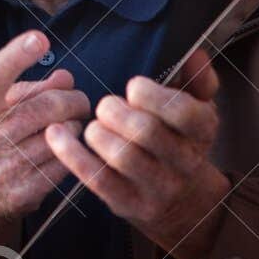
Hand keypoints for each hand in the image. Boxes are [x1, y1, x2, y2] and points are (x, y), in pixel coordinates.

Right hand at [0, 30, 90, 241]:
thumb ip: (16, 90)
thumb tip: (65, 77)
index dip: (16, 56)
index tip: (38, 38)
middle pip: (43, 107)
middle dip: (70, 99)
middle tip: (77, 99)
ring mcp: (1, 169)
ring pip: (60, 135)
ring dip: (75, 125)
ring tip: (71, 123)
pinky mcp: (22, 193)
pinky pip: (63, 163)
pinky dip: (71, 151)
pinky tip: (66, 148)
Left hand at [45, 47, 229, 258]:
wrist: (183, 202)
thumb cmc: (180, 140)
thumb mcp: (197, 109)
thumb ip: (198, 80)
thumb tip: (195, 55)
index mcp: (202, 132)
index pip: (182, 112)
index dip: (152, 95)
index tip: (133, 87)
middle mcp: (184, 162)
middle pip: (146, 132)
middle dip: (116, 111)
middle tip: (106, 106)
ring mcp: (157, 187)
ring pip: (122, 156)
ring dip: (98, 132)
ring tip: (95, 125)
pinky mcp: (127, 203)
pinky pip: (96, 178)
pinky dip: (71, 154)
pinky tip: (56, 135)